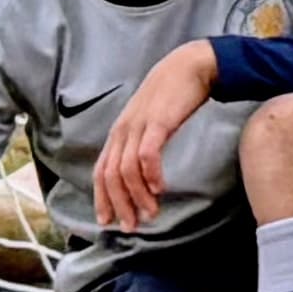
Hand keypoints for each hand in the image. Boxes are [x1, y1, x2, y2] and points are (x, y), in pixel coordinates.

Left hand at [91, 39, 218, 231]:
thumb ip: (143, 140)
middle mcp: (123, 131)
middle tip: (131, 225)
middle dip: (119, 205)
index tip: (108, 220)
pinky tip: (161, 188)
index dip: (102, 199)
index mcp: (119, 133)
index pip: (101, 172)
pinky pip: (147, 155)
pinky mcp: (157, 122)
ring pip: (127, 170)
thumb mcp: (151, 120)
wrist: (191, 66)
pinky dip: (151, 175)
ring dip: (138, 196)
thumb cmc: (174, 94)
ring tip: (151, 212)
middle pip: (110, 176)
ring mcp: (138, 126)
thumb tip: (142, 168)